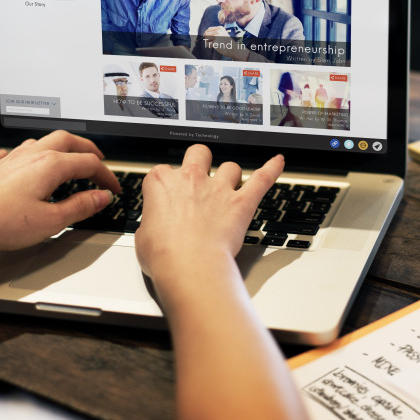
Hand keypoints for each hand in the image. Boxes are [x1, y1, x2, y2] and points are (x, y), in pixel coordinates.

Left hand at [0, 130, 120, 251]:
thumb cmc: (1, 223)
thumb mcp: (51, 221)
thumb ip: (80, 207)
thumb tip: (100, 197)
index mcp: (49, 165)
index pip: (88, 164)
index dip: (106, 175)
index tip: (113, 188)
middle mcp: (29, 156)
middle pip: (66, 140)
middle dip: (86, 149)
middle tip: (98, 160)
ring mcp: (8, 160)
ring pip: (38, 142)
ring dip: (57, 148)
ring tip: (65, 158)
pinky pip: (7, 154)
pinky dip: (20, 156)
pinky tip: (17, 161)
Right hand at [135, 145, 282, 281]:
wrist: (189, 266)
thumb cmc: (164, 255)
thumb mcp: (141, 237)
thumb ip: (150, 224)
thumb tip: (153, 229)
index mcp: (162, 183)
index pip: (163, 171)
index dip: (167, 184)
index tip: (168, 197)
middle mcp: (191, 179)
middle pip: (198, 153)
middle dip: (200, 160)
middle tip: (200, 174)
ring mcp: (218, 189)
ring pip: (230, 167)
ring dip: (230, 175)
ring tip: (229, 186)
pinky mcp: (241, 203)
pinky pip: (262, 179)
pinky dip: (272, 169)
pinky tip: (278, 162)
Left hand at [202, 26, 246, 60]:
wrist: (233, 49)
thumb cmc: (227, 43)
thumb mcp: (222, 34)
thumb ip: (215, 32)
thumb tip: (205, 34)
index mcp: (220, 28)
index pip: (209, 29)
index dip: (206, 33)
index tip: (206, 37)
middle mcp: (218, 31)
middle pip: (206, 33)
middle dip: (206, 38)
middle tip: (209, 42)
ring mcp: (216, 36)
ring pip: (206, 38)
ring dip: (208, 42)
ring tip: (215, 44)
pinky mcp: (215, 42)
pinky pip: (208, 44)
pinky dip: (210, 46)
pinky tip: (216, 47)